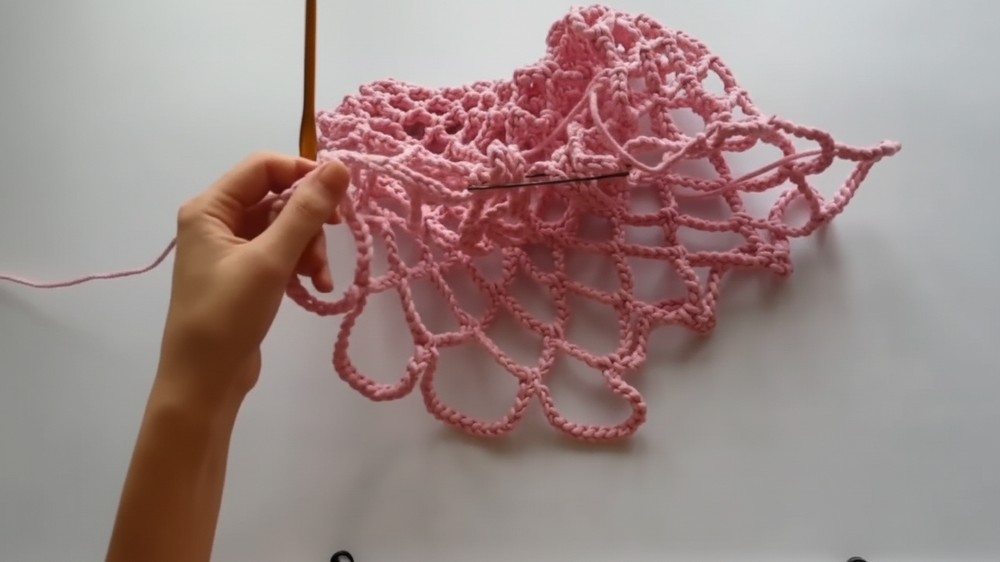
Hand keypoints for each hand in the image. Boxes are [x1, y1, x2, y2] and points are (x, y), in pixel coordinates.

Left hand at [156, 152, 349, 405]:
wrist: (203, 382)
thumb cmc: (227, 316)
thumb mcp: (271, 260)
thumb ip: (306, 211)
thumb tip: (339, 166)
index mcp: (210, 208)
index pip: (263, 166)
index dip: (303, 173)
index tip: (339, 197)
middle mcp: (217, 221)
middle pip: (277, 197)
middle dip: (310, 221)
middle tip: (334, 240)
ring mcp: (231, 249)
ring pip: (285, 228)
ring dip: (310, 248)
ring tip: (320, 278)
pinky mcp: (246, 275)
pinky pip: (281, 253)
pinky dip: (301, 265)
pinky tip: (315, 287)